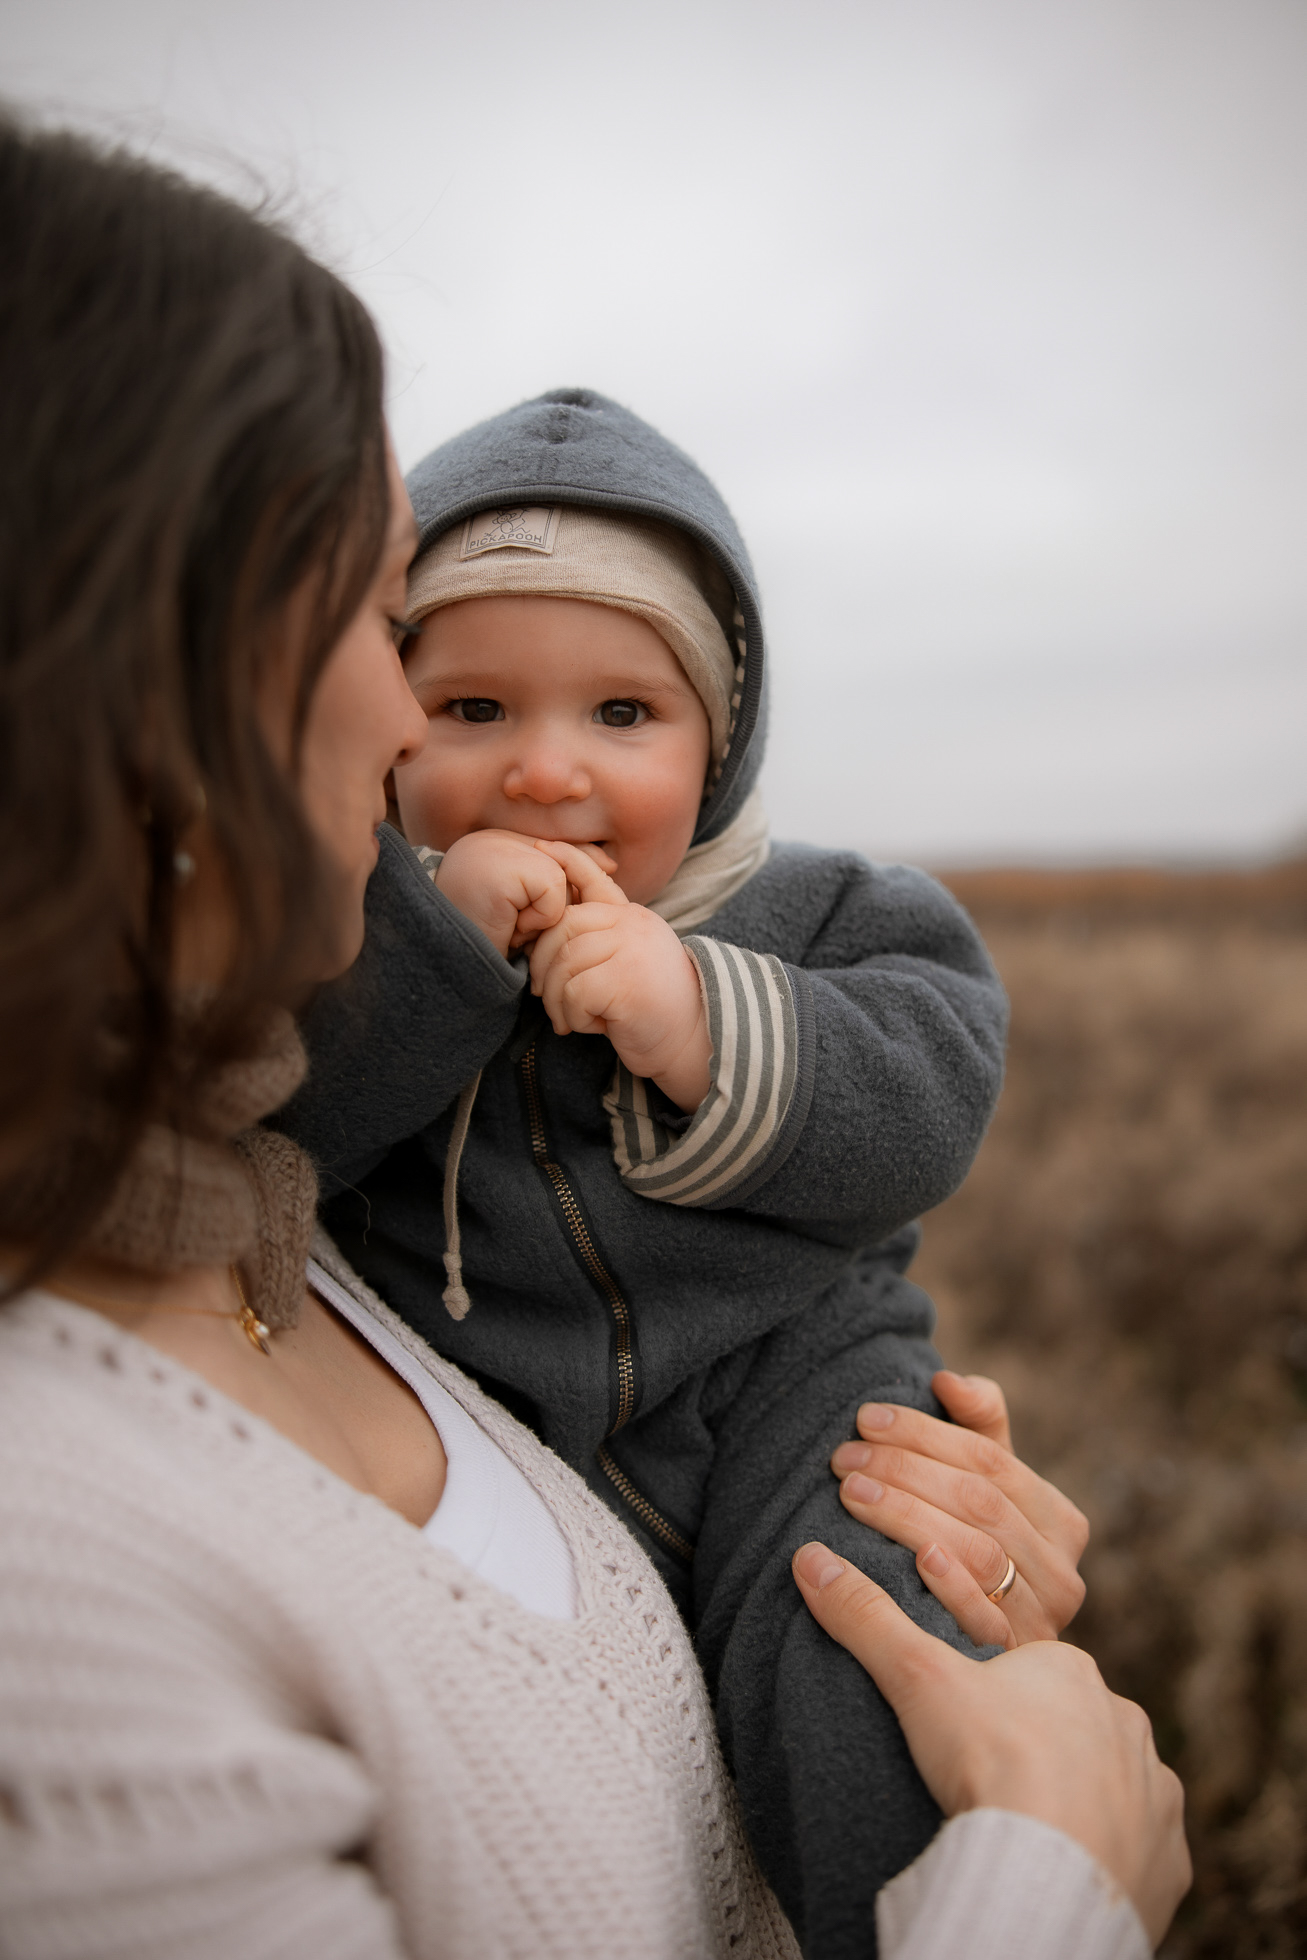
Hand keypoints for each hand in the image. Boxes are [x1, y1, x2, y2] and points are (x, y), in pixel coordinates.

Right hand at [434, 828, 594, 957]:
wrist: (443, 955)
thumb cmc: (485, 935)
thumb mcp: (529, 904)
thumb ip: (567, 874)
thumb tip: (611, 863)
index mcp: (502, 840)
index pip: (560, 857)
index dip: (555, 896)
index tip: (522, 915)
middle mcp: (501, 836)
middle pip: (567, 872)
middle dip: (549, 910)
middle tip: (509, 921)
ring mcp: (501, 848)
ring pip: (563, 883)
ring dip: (542, 917)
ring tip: (506, 922)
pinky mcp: (509, 869)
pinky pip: (554, 895)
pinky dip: (537, 919)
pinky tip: (506, 923)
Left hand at [528, 841, 711, 1112]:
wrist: (693, 1042)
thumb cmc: (652, 1007)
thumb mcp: (630, 960)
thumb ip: (601, 938)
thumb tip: (549, 932)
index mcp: (631, 917)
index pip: (593, 878)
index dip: (566, 860)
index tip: (540, 848)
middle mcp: (633, 925)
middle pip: (562, 928)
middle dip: (542, 966)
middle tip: (546, 997)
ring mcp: (631, 949)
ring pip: (564, 964)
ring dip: (557, 1001)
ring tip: (572, 1018)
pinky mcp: (626, 982)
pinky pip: (574, 992)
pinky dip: (574, 1016)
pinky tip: (594, 1027)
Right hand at [792, 1547, 1190, 1946]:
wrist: (1050, 1865)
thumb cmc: (989, 1760)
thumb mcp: (916, 1678)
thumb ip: (866, 1619)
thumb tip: (808, 1558)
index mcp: (1069, 1670)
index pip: (1027, 1668)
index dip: (990, 1689)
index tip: (960, 1719)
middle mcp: (1122, 1722)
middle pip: (1070, 1724)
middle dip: (1034, 1739)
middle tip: (984, 1769)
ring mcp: (1148, 1792)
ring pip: (1109, 1783)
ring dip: (1074, 1793)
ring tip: (1020, 1816)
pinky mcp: (1162, 1858)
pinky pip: (1137, 1848)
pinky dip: (1106, 1852)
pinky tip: (1067, 1858)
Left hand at [830, 1371, 1087, 1649]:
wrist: (981, 1670)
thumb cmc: (974, 1553)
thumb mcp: (987, 1489)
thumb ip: (979, 1425)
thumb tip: (947, 1381)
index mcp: (1060, 1520)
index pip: (990, 1459)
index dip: (924, 1433)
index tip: (867, 1418)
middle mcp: (1063, 1573)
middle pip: (979, 1502)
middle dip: (905, 1471)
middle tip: (843, 1457)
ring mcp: (1040, 1620)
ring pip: (975, 1551)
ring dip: (906, 1516)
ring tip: (849, 1493)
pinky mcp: (1007, 1659)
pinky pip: (980, 1618)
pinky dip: (947, 1585)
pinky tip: (910, 1560)